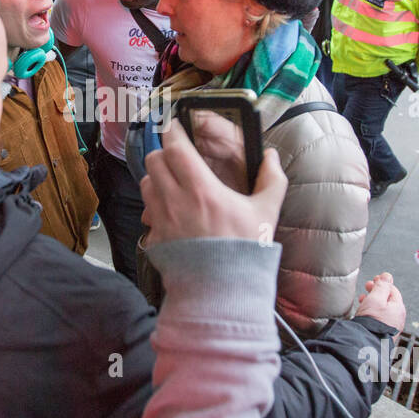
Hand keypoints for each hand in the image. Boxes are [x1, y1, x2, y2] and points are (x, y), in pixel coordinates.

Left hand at [141, 118, 287, 245]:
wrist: (222, 292)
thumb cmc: (244, 252)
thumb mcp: (266, 214)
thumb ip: (273, 181)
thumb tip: (272, 157)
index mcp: (201, 189)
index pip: (176, 147)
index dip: (173, 132)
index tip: (176, 126)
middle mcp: (175, 201)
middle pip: (154, 160)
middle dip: (164, 152)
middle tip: (176, 154)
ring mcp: (161, 219)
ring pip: (146, 183)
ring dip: (156, 177)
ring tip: (173, 181)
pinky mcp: (155, 237)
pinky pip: (147, 210)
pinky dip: (154, 204)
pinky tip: (171, 210)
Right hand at [354, 272, 404, 331]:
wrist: (365, 345)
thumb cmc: (371, 323)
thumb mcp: (375, 298)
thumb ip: (382, 286)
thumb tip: (387, 276)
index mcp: (399, 308)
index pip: (392, 289)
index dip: (382, 282)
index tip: (373, 279)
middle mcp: (397, 318)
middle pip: (388, 300)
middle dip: (377, 292)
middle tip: (367, 287)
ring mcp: (391, 327)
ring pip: (383, 309)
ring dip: (373, 302)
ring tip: (363, 300)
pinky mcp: (384, 334)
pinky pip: (380, 319)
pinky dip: (373, 312)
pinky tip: (365, 313)